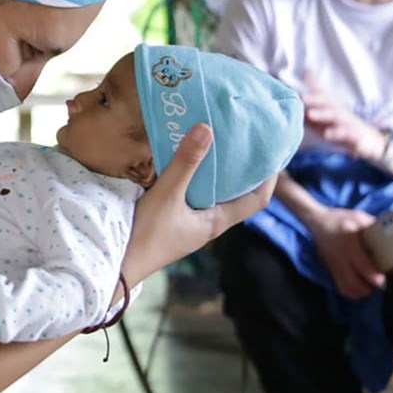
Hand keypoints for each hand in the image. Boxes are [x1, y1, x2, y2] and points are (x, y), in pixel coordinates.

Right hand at [125, 125, 277, 284]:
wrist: (120, 264)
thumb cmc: (147, 234)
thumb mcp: (167, 194)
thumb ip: (185, 162)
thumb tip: (207, 128)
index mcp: (218, 221)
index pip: (257, 200)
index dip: (270, 178)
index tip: (272, 152)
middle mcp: (210, 223)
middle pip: (239, 195)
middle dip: (245, 170)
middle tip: (245, 141)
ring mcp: (193, 223)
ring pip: (216, 194)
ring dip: (221, 173)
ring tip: (220, 145)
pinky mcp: (176, 221)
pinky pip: (197, 195)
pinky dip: (200, 177)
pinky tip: (189, 162)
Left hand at [302, 75, 384, 159]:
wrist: (368, 141)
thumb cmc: (339, 128)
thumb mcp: (323, 120)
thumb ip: (306, 113)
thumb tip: (289, 104)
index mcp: (330, 107)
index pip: (320, 93)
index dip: (310, 85)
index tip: (300, 76)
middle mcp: (338, 111)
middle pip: (326, 102)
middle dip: (314, 98)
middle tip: (302, 96)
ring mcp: (347, 122)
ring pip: (334, 116)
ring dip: (322, 114)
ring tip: (309, 114)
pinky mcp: (354, 135)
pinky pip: (346, 134)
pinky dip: (337, 133)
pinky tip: (328, 134)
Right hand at [307, 207, 384, 299]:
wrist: (316, 221)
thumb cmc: (339, 218)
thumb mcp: (358, 216)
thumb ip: (373, 225)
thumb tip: (392, 234)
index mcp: (350, 245)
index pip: (363, 267)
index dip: (375, 278)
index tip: (384, 281)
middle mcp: (341, 257)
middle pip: (355, 283)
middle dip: (369, 288)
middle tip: (380, 284)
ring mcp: (334, 264)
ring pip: (347, 288)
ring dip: (360, 292)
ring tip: (370, 287)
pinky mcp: (330, 268)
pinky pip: (340, 287)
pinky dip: (351, 292)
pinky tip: (358, 289)